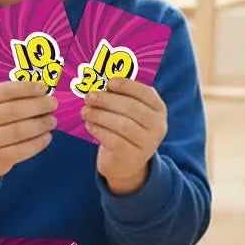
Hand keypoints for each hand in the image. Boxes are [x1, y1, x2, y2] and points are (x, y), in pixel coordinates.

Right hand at [0, 80, 55, 188]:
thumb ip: (13, 97)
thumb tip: (42, 93)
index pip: (5, 91)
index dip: (26, 88)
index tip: (43, 88)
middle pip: (14, 111)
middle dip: (38, 106)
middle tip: (53, 104)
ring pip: (20, 131)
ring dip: (41, 124)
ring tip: (52, 120)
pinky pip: (23, 150)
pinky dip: (38, 142)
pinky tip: (47, 136)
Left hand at [84, 78, 167, 194]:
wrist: (126, 163)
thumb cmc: (126, 128)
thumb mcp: (130, 112)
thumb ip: (121, 97)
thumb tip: (101, 82)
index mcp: (159, 109)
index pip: (146, 93)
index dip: (127, 86)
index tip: (109, 82)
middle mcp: (157, 127)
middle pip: (132, 109)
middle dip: (108, 100)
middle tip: (89, 96)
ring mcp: (147, 144)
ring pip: (122, 125)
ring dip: (100, 115)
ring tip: (85, 110)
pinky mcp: (132, 157)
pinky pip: (114, 140)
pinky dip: (99, 130)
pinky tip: (89, 124)